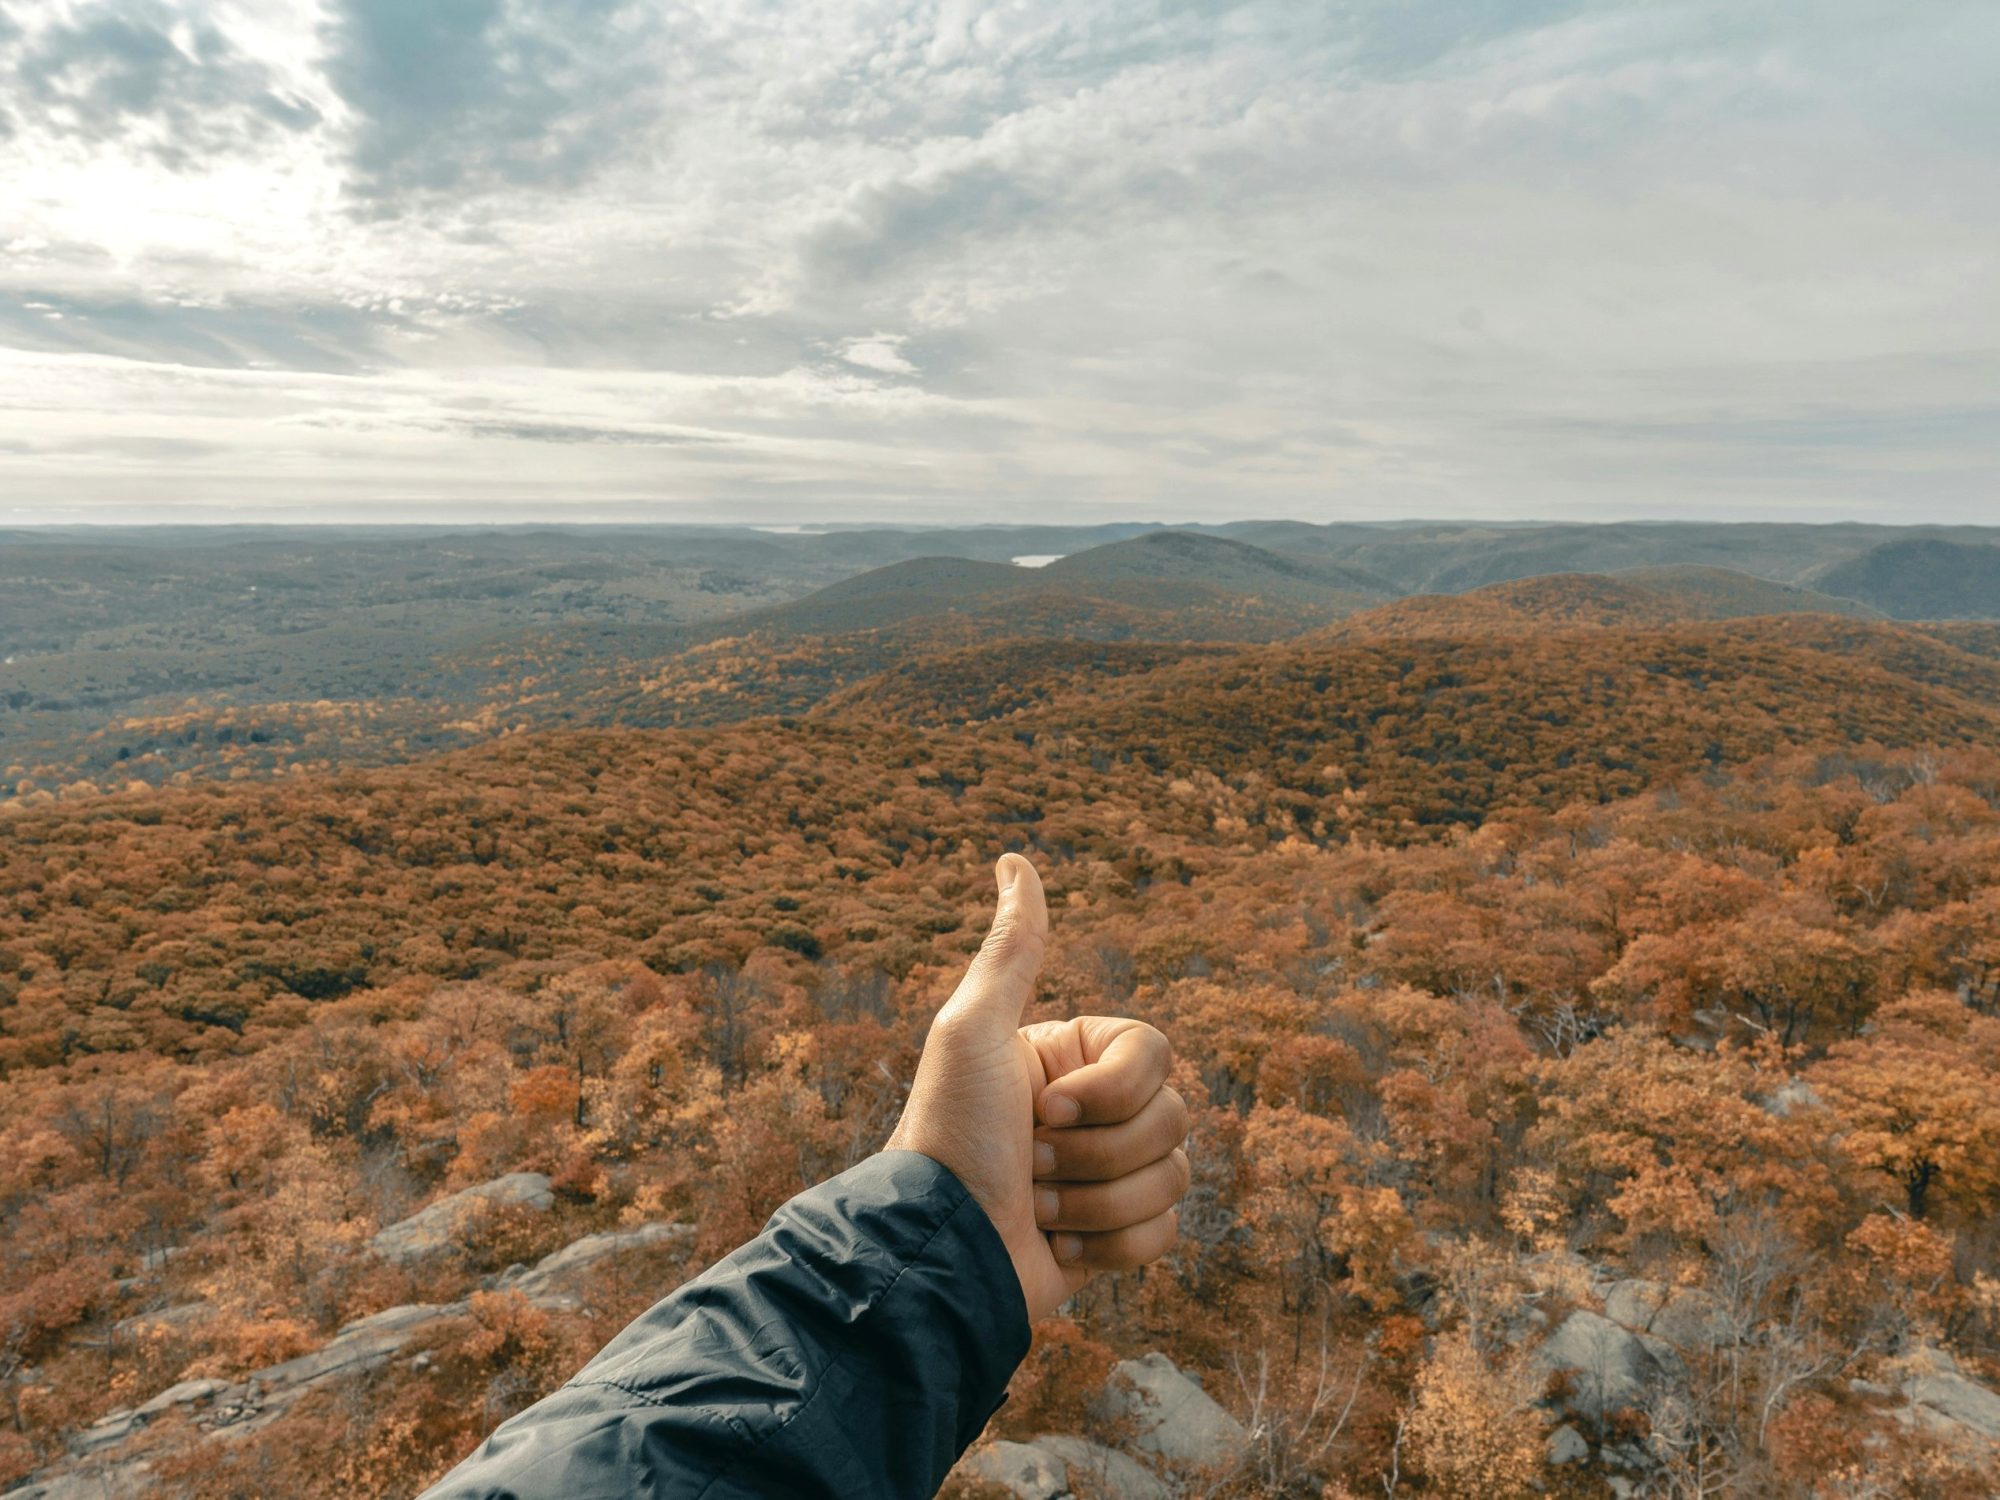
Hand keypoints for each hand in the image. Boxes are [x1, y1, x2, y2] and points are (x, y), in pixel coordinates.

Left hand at [886, 853, 1189, 1320]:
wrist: (942, 1252)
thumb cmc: (952, 1136)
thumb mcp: (971, 1031)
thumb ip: (1011, 951)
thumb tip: (1015, 860)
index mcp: (1072, 1058)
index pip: (1157, 1054)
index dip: (1111, 1090)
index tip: (1043, 1108)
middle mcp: (1095, 1111)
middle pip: (1173, 1116)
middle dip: (1097, 1151)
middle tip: (1030, 1162)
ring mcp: (1107, 1175)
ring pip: (1173, 1174)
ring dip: (1096, 1199)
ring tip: (1036, 1206)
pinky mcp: (1114, 1237)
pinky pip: (1167, 1230)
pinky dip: (1111, 1245)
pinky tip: (1058, 1244)